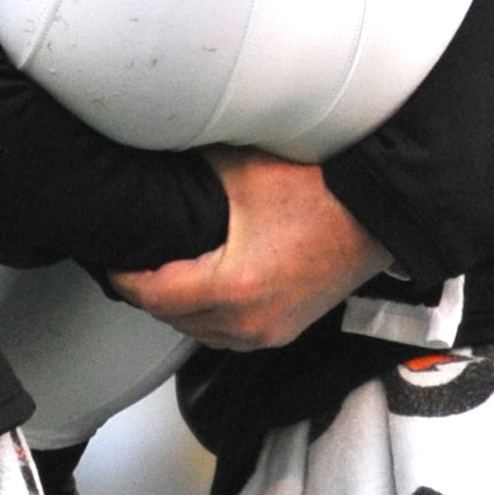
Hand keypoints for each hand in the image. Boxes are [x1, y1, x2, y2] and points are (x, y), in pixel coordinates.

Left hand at [112, 150, 386, 351]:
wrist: (380, 214)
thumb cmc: (325, 192)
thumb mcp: (244, 170)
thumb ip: (192, 171)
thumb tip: (155, 159)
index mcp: (232, 286)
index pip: (153, 294)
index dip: (125, 277)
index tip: (112, 260)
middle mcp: (248, 321)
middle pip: (171, 318)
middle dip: (148, 291)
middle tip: (132, 261)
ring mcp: (269, 331)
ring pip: (199, 332)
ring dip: (177, 308)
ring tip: (163, 273)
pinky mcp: (284, 330)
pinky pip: (228, 335)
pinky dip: (208, 317)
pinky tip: (203, 288)